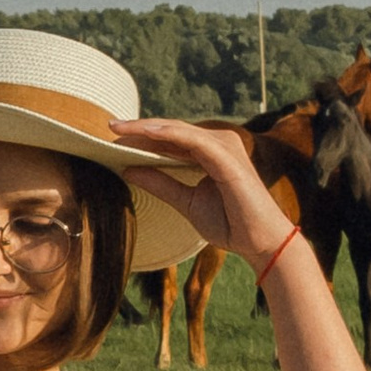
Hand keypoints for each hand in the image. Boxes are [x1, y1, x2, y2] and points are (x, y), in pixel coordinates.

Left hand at [108, 116, 301, 269]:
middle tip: (109, 128)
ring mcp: (224, 146)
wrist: (261, 242)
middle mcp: (218, 143)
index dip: (141, 138)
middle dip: (139, 130)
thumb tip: (129, 169)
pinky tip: (146, 133)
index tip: (112, 140)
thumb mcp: (186, 201)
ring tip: (119, 129)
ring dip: (147, 128)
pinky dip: (168, 134)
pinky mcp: (227, 156)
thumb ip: (161, 183)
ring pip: (178, 130)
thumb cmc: (231, 223)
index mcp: (209, 152)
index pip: (170, 139)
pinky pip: (193, 140)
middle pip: (171, 130)